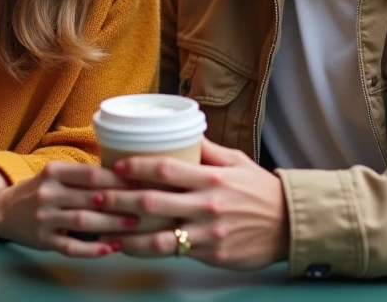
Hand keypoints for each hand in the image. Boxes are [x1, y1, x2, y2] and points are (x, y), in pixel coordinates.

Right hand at [0, 161, 139, 257]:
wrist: (3, 210)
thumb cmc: (40, 190)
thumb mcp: (57, 174)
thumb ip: (84, 176)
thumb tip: (125, 174)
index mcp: (54, 172)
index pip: (91, 174)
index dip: (117, 179)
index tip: (140, 182)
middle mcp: (48, 193)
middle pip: (90, 198)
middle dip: (120, 203)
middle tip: (145, 206)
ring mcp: (44, 218)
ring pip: (83, 221)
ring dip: (110, 224)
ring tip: (132, 225)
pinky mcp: (43, 240)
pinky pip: (70, 246)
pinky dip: (91, 249)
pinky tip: (109, 248)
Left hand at [98, 139, 288, 269]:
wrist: (290, 225)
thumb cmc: (260, 191)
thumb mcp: (237, 162)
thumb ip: (207, 150)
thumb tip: (182, 133)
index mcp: (212, 177)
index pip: (165, 168)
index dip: (136, 166)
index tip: (116, 166)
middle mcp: (207, 204)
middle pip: (152, 201)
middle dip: (119, 199)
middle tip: (96, 196)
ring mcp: (208, 233)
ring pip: (158, 236)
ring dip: (126, 234)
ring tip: (103, 229)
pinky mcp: (211, 255)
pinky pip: (173, 253)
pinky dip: (147, 250)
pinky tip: (129, 247)